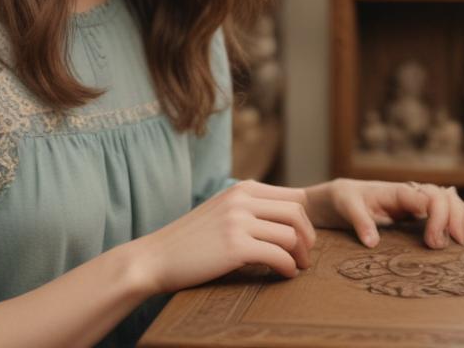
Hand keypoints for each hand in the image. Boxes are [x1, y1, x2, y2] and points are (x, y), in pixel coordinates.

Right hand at [131, 180, 316, 294]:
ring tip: (296, 267)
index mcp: (241, 188)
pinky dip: (288, 268)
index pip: (294, 196)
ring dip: (300, 255)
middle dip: (308, 236)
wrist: (155, 258)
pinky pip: (278, 256)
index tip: (302, 238)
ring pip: (290, 234)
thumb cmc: (190, 240)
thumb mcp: (221, 211)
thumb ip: (249, 208)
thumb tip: (286, 220)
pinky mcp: (235, 247)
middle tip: (305, 256)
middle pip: (297, 212)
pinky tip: (285, 274)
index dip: (304, 219)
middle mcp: (241, 199)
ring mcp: (238, 222)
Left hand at [305, 178, 463, 249]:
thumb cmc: (343, 199)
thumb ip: (359, 221)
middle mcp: (412, 194)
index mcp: (397, 191)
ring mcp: (419, 201)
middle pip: (445, 197)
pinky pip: (450, 208)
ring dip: (463, 217)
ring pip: (452, 200)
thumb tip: (373, 242)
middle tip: (453, 244)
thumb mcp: (345, 207)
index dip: (438, 217)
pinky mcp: (421, 211)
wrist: (341, 196)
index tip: (434, 242)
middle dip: (454, 219)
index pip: (428, 197)